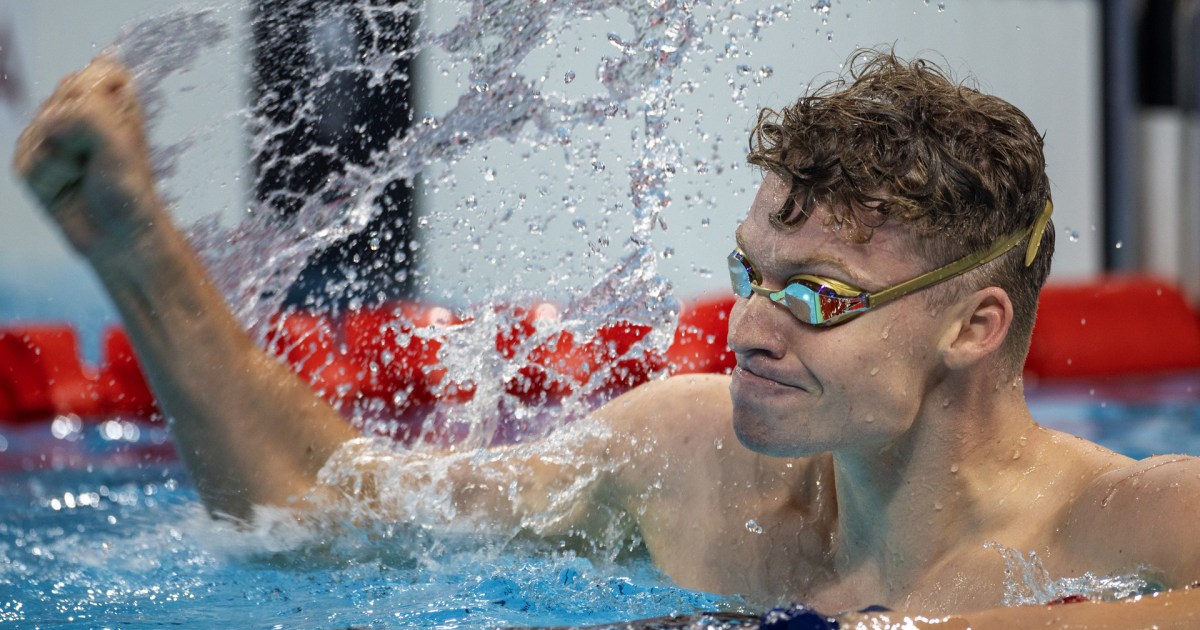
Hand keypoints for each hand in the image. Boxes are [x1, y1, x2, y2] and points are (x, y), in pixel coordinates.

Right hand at [12, 55, 161, 261]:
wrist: (116, 234)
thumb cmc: (127, 187)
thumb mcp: (119, 141)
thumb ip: (89, 111)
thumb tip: (54, 112)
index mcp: (111, 100)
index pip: (100, 70)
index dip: (104, 94)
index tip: (118, 125)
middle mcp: (76, 111)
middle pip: (66, 93)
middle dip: (83, 127)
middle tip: (100, 156)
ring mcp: (48, 133)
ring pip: (43, 126)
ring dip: (67, 156)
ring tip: (84, 174)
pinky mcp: (28, 159)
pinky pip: (30, 156)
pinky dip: (51, 174)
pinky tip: (65, 186)